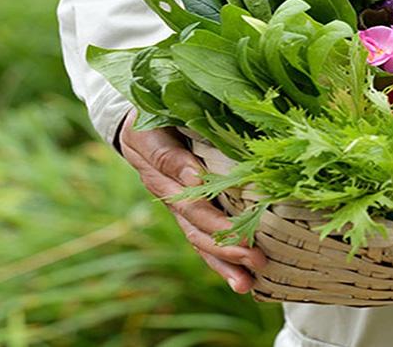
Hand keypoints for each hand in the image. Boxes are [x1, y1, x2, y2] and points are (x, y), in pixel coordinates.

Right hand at [118, 108, 266, 291]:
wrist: (140, 120)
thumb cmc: (161, 109)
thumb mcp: (161, 111)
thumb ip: (177, 138)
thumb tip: (196, 175)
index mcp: (155, 153)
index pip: (171, 168)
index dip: (189, 179)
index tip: (207, 187)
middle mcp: (163, 185)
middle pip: (191, 215)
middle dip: (222, 236)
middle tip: (252, 252)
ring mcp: (176, 203)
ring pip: (197, 237)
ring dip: (222, 260)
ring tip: (247, 282)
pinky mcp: (188, 213)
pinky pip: (203, 241)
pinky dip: (222, 263)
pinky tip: (243, 282)